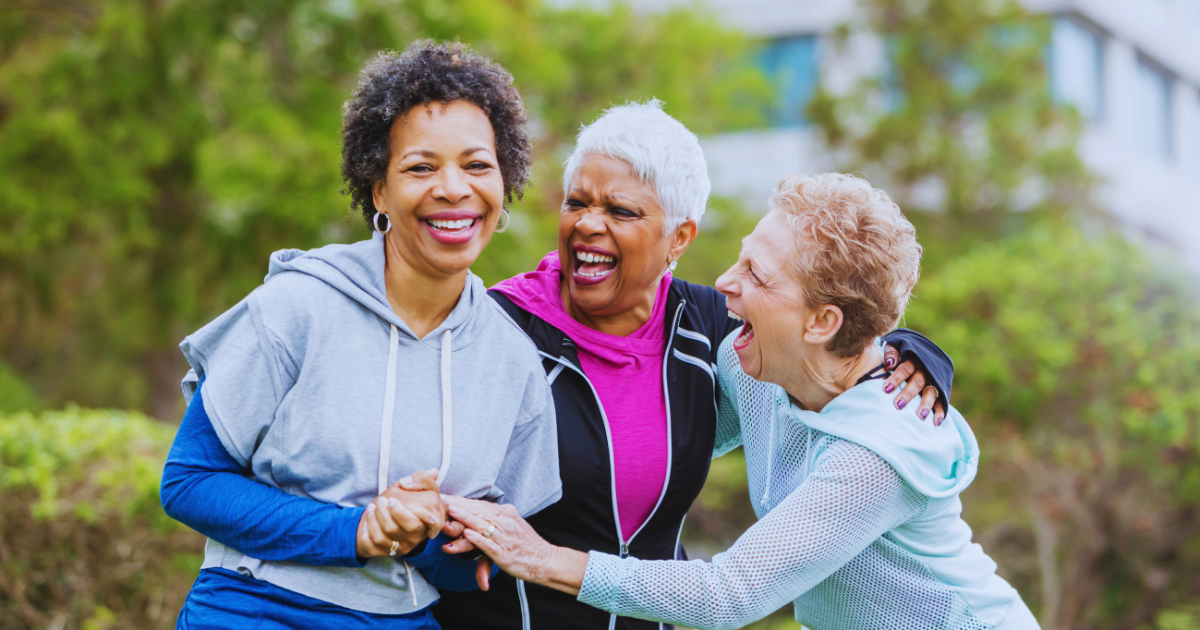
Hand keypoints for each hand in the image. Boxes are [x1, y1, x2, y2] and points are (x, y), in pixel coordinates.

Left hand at [355, 469, 444, 557]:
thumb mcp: (420, 485)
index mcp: (430, 520)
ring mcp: (404, 546)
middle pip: (402, 528)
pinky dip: (367, 533)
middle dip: (386, 513)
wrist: (392, 515)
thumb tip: (407, 482)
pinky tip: (366, 522)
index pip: (426, 522)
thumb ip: (422, 478)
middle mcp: (418, 536)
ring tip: (371, 507)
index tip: (392, 500)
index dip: (405, 513)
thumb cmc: (408, 499)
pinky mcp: (391, 553)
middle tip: (381, 501)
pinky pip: (374, 546)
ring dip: (374, 520)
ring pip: (385, 537)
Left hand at [442, 495, 586, 595]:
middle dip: (459, 505)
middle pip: (478, 511)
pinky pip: (489, 544)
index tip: (446, 495)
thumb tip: (476, 519)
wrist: (545, 560)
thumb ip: (494, 521)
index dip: (462, 500)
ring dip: (466, 517)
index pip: (480, 504)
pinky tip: (467, 533)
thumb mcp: (511, 526)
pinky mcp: (504, 553)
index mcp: (506, 513)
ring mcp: (505, 537)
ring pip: (482, 524)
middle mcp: (506, 521)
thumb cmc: (526, 545)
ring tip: (451, 511)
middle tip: (442, 499)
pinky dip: (478, 538)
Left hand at [882, 346, 945, 424]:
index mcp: (914, 359)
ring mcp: (933, 381)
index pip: (905, 368)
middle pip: (918, 382)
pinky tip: (936, 422)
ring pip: (930, 392)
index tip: (886, 389)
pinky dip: (940, 411)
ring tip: (920, 416)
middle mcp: (925, 370)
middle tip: (898, 405)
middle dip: (908, 394)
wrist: (917, 354)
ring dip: (926, 404)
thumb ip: (891, 352)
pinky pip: (941, 401)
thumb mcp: (896, 347)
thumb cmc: (899, 354)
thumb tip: (889, 364)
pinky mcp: (939, 391)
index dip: (896, 378)